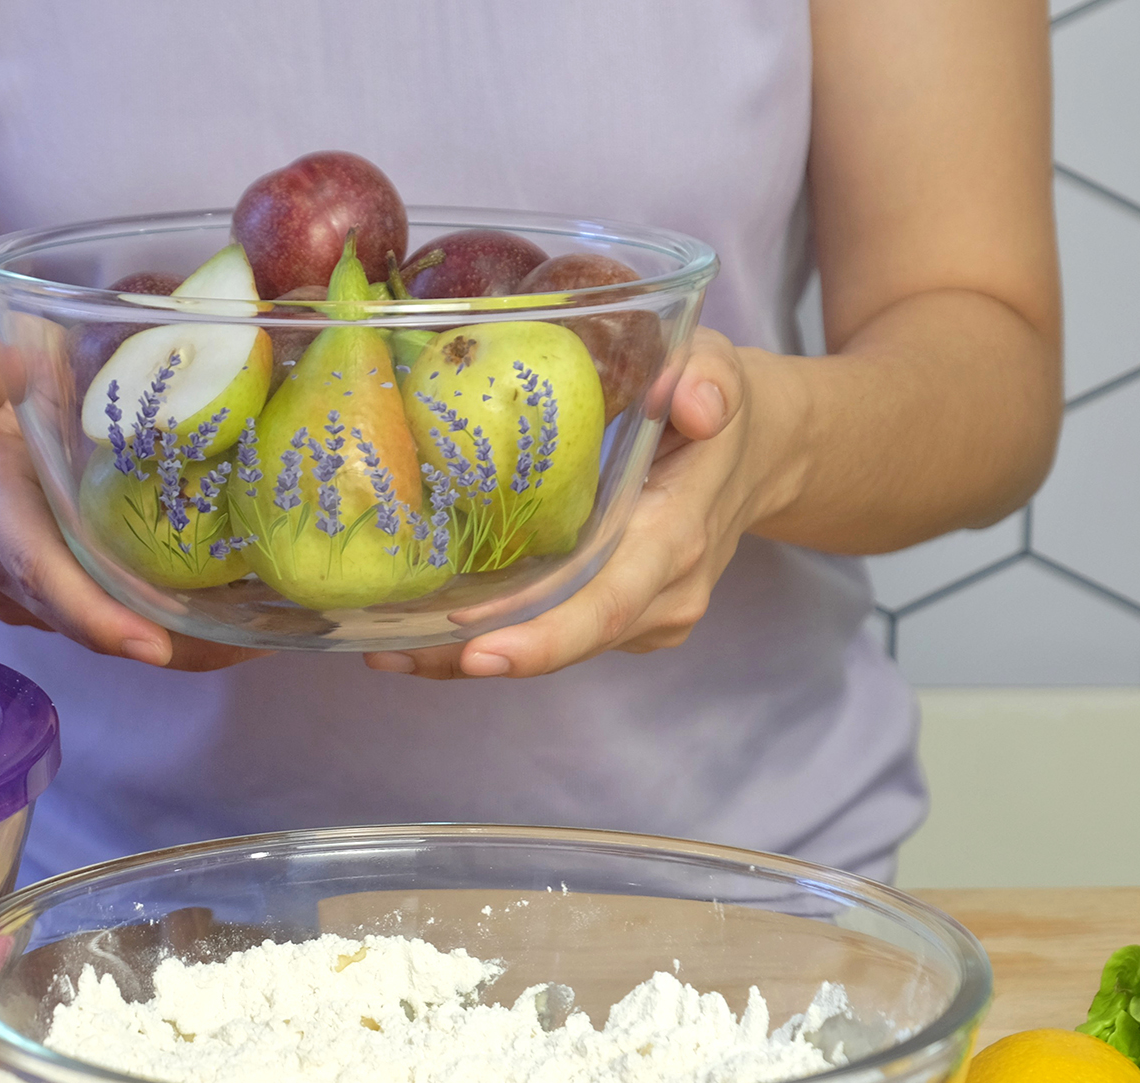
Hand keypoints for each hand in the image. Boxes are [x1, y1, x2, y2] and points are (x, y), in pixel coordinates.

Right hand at [0, 310, 268, 672]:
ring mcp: (5, 584)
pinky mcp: (27, 598)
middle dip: (159, 642)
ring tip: (254, 636)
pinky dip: (149, 624)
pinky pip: (90, 618)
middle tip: (247, 647)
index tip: (155, 644)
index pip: (37, 566)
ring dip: (168, 641)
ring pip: (89, 627)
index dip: (93, 613)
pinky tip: (215, 614)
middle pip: (75, 616)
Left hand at [364, 328, 799, 679]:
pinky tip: (412, 638)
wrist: (759, 452)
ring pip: (551, 648)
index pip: (612, 601)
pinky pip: (550, 637)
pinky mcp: (619, 621)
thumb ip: (707, 378)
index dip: (547, 634)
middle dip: (478, 657)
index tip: (480, 648)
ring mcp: (643, 615)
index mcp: (677, 534)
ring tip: (381, 651)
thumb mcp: (720, 368)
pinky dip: (483, 643)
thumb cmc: (718, 403)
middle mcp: (662, 592)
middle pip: (568, 641)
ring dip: (464, 657)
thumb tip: (690, 397)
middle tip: (391, 656)